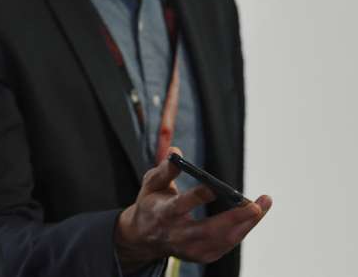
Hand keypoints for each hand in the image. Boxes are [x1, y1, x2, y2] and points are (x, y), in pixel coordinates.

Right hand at [114, 149, 271, 271]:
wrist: (145, 237)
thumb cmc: (151, 204)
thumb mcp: (151, 184)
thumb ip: (165, 170)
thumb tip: (176, 152)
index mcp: (163, 213)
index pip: (180, 206)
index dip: (197, 197)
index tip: (213, 187)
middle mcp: (178, 234)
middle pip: (210, 229)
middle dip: (236, 218)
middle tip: (257, 205)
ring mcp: (191, 249)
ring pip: (224, 239)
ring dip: (247, 223)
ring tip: (263, 205)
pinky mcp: (202, 256)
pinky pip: (227, 244)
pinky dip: (241, 230)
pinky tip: (251, 216)